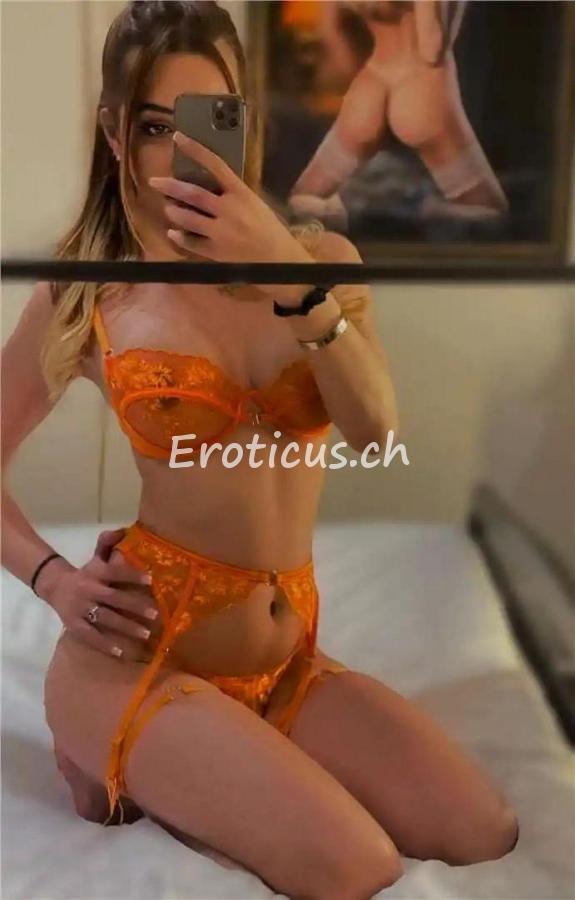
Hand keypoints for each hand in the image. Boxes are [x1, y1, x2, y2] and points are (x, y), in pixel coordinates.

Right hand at [41, 529, 160, 661]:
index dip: (132, 575)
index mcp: (95, 573)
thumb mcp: (96, 558)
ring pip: (106, 619)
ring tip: (146, 633)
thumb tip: (123, 530)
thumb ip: (108, 544)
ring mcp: (81, 609)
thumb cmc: (85, 574)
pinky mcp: (74, 626)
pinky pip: (91, 637)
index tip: (151, 580)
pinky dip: (106, 645)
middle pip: (114, 599)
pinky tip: (121, 652)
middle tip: (155, 614)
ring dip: (126, 627)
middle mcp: (88, 590)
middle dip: (135, 606)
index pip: (115, 572)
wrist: (55, 587)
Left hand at [148, 131, 316, 305]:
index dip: (195, 150)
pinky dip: (180, 237)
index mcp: (241, 194)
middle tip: (154, 181)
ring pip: (187, 218)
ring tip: (168, 208)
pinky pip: (191, 242)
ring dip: (174, 212)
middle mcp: (228, 210)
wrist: (279, 261)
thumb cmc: (271, 231)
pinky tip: (173, 233)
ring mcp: (220, 232)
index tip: (178, 137)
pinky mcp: (216, 252)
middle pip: (193, 194)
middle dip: (170, 186)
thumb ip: (235, 196)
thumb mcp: (256, 205)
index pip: (215, 165)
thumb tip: (212, 186)